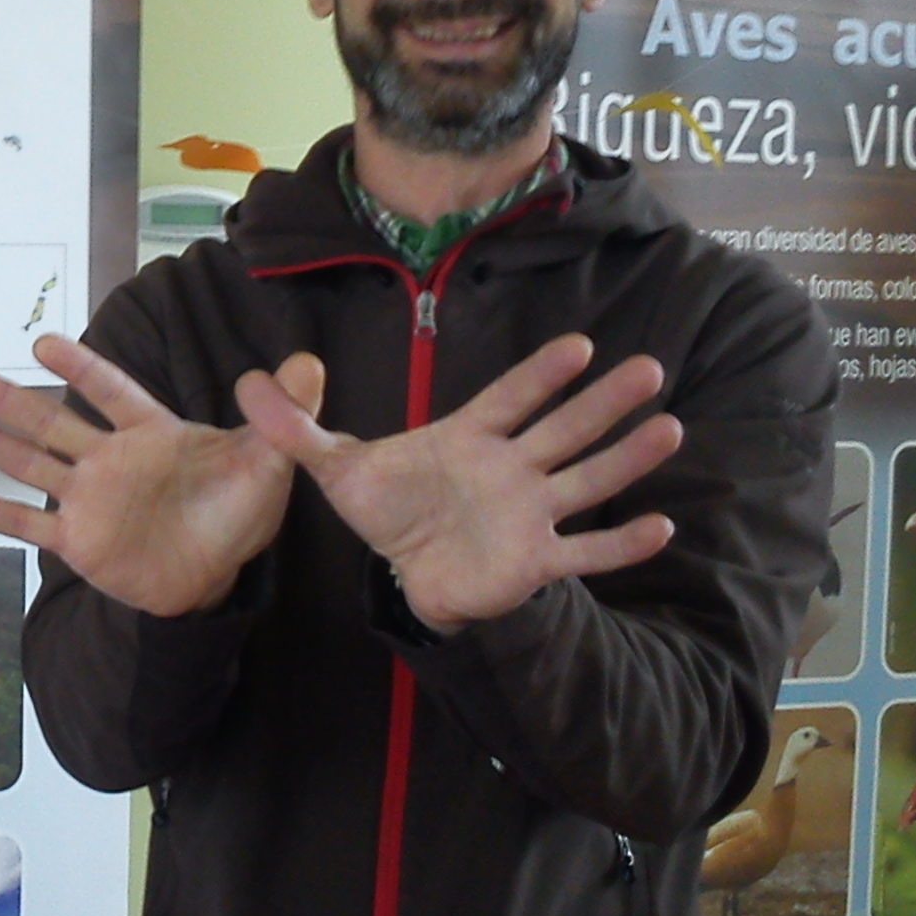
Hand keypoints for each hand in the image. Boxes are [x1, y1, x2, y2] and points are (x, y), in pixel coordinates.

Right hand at [0, 333, 324, 617]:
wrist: (218, 575)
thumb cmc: (237, 509)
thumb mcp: (268, 460)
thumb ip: (281, 413)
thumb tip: (310, 361)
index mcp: (150, 433)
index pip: (112, 392)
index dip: (79, 370)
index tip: (41, 344)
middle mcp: (109, 460)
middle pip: (49, 423)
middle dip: (5, 399)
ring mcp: (88, 500)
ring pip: (29, 465)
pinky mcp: (79, 542)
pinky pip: (28, 525)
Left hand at [234, 332, 680, 633]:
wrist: (405, 570)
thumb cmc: (387, 507)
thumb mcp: (335, 466)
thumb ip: (296, 427)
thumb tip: (246, 382)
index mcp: (469, 437)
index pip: (510, 399)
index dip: (541, 374)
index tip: (579, 346)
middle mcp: (510, 468)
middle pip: (563, 429)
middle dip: (603, 402)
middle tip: (649, 369)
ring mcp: (528, 513)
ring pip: (584, 480)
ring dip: (626, 458)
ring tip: (669, 429)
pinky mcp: (535, 561)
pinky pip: (584, 551)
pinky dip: (620, 543)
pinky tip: (661, 527)